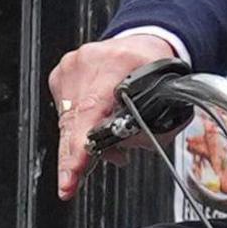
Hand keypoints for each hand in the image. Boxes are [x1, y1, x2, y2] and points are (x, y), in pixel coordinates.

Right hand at [50, 30, 183, 199]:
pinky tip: (94, 128)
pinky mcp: (60, 73)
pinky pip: (64, 111)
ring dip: (82, 142)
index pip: (91, 110)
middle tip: (70, 184)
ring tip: (107, 148)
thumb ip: (152, 127)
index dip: (80, 146)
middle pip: (75, 120)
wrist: (139, 43)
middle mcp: (89, 63)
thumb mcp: (166, 94)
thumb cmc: (153, 67)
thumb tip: (122, 153)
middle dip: (74, 158)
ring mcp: (72, 66)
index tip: (73, 171)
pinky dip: (78, 126)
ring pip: (68, 120)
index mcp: (117, 64)